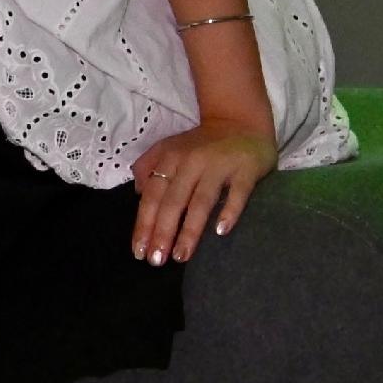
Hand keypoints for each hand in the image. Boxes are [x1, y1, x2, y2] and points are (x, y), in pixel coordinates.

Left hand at [128, 122, 274, 263]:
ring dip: (190, 230)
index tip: (139, 251)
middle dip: (163, 232)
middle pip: (173, 201)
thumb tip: (137, 194)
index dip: (144, 224)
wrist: (241, 121)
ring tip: (181, 256)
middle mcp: (191, 162)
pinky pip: (237, 193)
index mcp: (170, 158)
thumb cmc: (202, 144)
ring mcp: (219, 166)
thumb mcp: (169, 148)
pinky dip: (229, 211)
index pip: (153, 196)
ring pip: (201, 201)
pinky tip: (221, 231)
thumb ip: (148, 167)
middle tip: (157, 261)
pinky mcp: (245, 170)